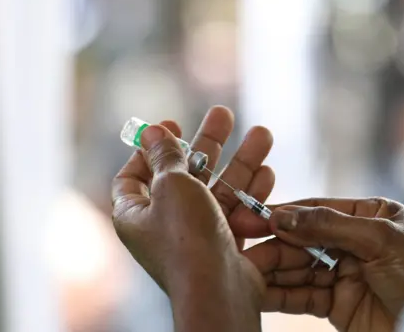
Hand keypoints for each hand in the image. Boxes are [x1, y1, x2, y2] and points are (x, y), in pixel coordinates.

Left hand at [112, 119, 265, 331]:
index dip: (150, 148)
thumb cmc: (186, 237)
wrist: (218, 288)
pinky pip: (238, 212)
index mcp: (136, 212)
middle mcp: (164, 225)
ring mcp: (197, 235)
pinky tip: (269, 172)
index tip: (174, 126)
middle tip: (224, 115)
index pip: (134, 174)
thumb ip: (165, 155)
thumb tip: (152, 131)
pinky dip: (252, 193)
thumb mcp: (171, 185)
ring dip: (242, 162)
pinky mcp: (226, 245)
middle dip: (209, 144)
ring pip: (220, 190)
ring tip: (264, 134)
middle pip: (186, 174)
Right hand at [243, 198, 403, 331]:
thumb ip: (331, 225)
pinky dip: (280, 294)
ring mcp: (344, 274)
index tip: (253, 216)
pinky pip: (303, 296)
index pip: (318, 210)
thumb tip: (283, 215)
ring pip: (299, 268)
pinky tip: (259, 290)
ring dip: (272, 269)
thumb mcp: (381, 239)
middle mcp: (354, 242)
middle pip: (303, 239)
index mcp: (370, 216)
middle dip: (274, 244)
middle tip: (242, 246)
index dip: (285, 213)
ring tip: (245, 269)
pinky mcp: (337, 305)